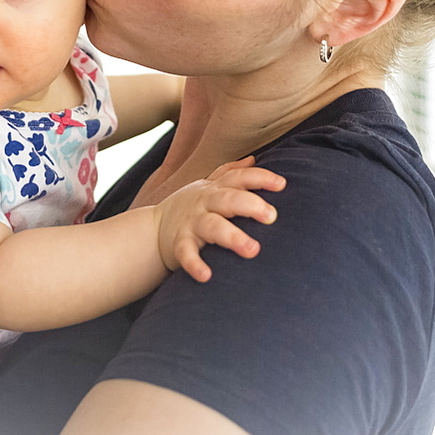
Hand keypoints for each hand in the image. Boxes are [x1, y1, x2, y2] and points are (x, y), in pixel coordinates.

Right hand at [153, 157, 285, 282]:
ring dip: (232, 236)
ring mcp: (191, 223)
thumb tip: (253, 158)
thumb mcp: (207, 186)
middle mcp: (204, 203)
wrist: (152, 230)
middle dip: (250, 204)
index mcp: (214, 189)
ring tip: (252, 250)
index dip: (260, 178)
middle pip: (228, 199)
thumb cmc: (190, 207)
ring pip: (212, 226)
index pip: (238, 177)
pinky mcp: (179, 244)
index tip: (281, 184)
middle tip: (271, 216)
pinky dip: (194, 264)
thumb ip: (229, 172)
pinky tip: (206, 276)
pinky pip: (186, 253)